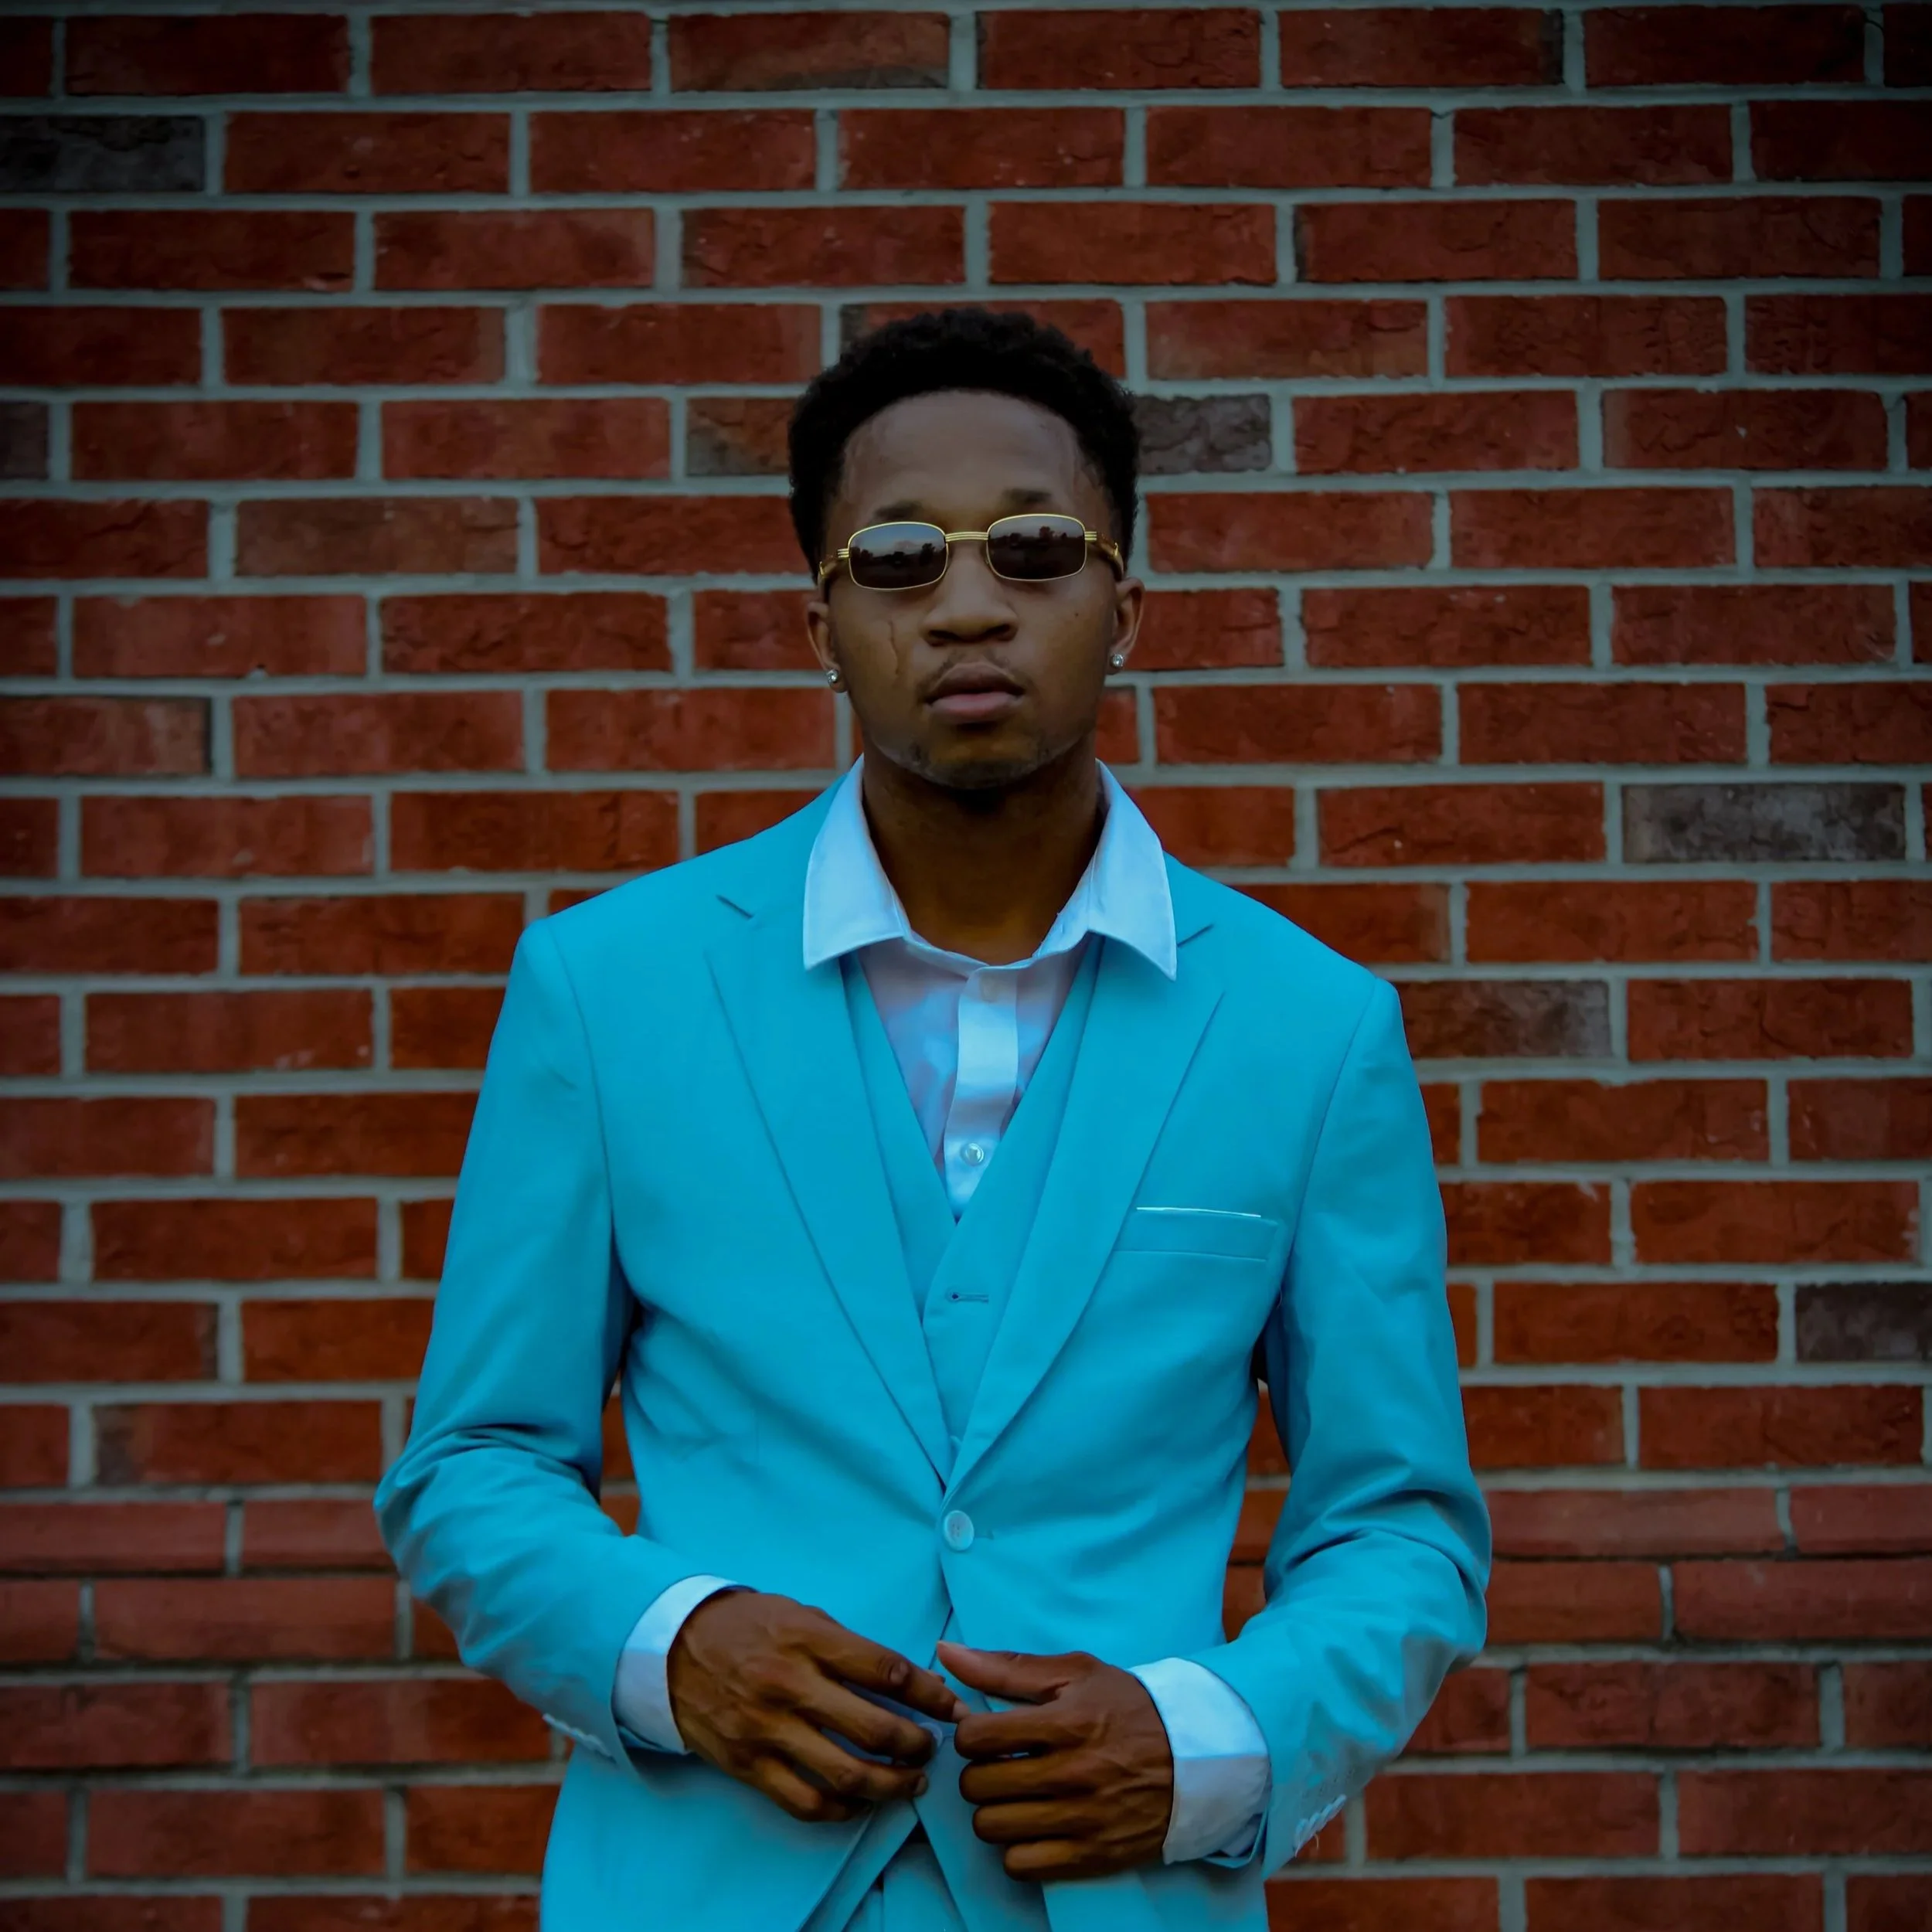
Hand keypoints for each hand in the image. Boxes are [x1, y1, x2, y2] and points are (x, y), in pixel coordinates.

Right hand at [667, 1590, 967, 1823]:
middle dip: (916, 1744)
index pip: (886, 1670)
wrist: (673, 1647)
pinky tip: (859, 1803)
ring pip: (844, 1775)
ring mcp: (767, 1730)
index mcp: (809, 1640)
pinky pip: (804, 1801)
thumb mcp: (802, 1616)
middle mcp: (790, 1686)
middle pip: (873, 1728)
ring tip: (911, 1782)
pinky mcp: (748, 1765)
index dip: (929, 1694)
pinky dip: (840, 1810)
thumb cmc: (749, 1625)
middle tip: (933, 1747)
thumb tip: (910, 1679)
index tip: (952, 1707)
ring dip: (889, 1785)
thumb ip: (851, 1647)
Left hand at [941, 1641, 1173, 1880]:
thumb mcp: (1076, 1673)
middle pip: (980, 1786)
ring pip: (994, 1827)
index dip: (969, 1734)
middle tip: (998, 1765)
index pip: (978, 1737)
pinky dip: (1017, 1848)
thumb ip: (1008, 1667)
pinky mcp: (1094, 1856)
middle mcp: (1074, 1773)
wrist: (1197, 1757)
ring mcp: (1084, 1819)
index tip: (984, 1734)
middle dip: (978, 1773)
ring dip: (993, 1811)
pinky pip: (1022, 1865)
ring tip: (1013, 1796)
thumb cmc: (1129, 1707)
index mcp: (1067, 1722)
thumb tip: (946, 1653)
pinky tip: (1031, 1826)